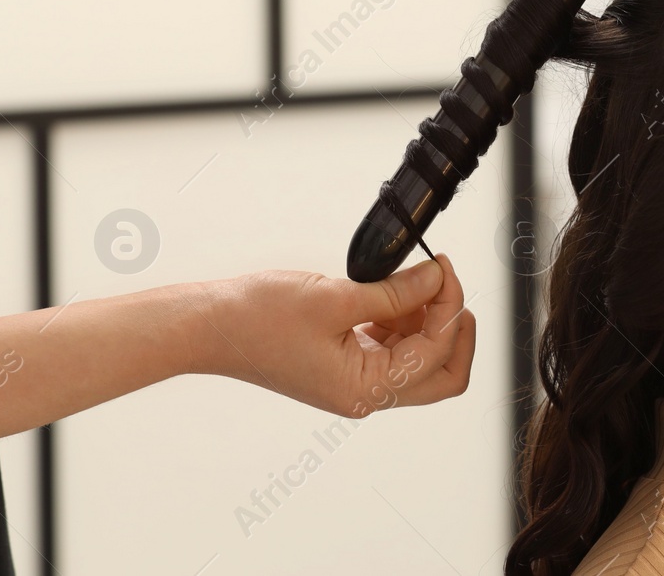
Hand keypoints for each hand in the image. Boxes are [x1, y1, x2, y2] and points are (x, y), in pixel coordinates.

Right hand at [196, 254, 474, 417]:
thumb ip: (397, 292)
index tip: (445, 268)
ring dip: (427, 320)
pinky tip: (393, 291)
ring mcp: (355, 381)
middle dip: (454, 329)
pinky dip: (402, 320)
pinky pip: (392, 347)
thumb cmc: (258, 318)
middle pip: (440, 374)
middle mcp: (365, 395)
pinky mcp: (344, 364)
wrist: (209, 325)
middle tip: (449, 286)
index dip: (449, 305)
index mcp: (365, 390)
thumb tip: (439, 279)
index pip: (435, 352)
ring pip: (419, 359)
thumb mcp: (338, 297)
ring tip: (415, 279)